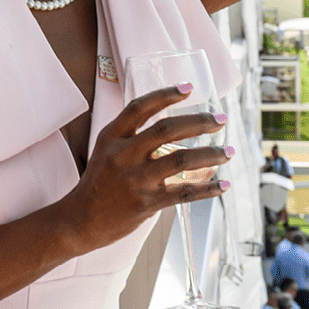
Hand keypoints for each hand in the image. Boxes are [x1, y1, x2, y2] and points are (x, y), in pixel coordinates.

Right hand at [48, 84, 229, 252]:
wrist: (80, 220)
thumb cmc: (98, 183)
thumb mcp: (106, 151)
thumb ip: (132, 138)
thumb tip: (172, 128)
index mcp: (112, 137)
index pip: (140, 107)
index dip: (165, 95)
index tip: (188, 88)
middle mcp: (124, 155)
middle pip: (167, 130)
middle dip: (199, 122)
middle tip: (221, 121)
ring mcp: (136, 179)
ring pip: (182, 160)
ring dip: (211, 155)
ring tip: (228, 152)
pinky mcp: (147, 202)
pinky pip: (185, 192)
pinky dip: (208, 188)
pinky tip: (223, 185)